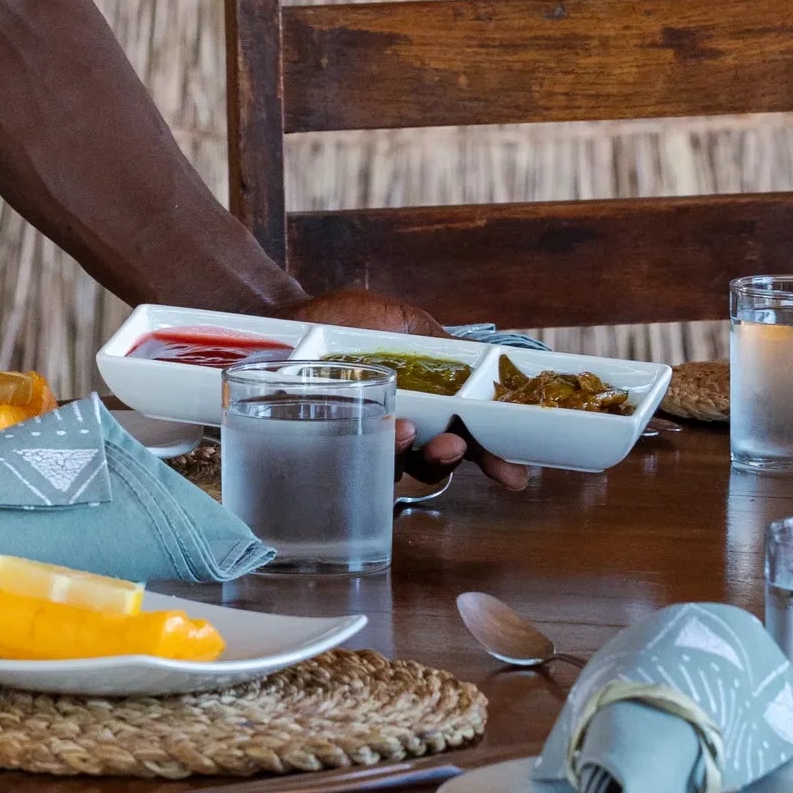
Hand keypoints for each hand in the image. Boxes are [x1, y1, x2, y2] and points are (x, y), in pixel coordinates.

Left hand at [297, 288, 531, 494]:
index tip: (514, 474)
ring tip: (413, 432)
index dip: (489, 456)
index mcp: (420, 400)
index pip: (462, 434)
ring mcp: (360, 440)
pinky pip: (356, 465)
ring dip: (413, 455)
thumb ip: (441, 344)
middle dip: (455, 461)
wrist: (278, 319)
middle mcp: (395, 425)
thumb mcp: (402, 322)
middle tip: (457, 448)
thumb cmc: (338, 320)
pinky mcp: (327, 448)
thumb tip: (485, 357)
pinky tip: (382, 427)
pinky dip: (375, 451)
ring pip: (400, 468)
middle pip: (436, 460)